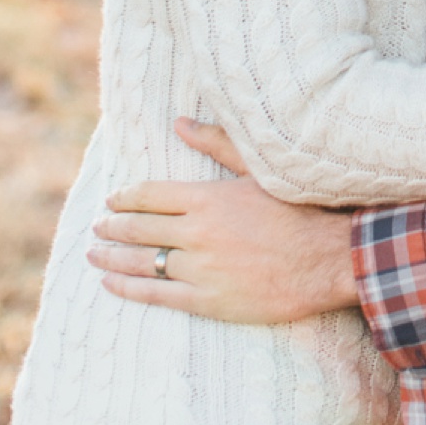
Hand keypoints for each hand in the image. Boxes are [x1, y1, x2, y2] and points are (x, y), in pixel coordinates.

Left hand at [90, 121, 359, 323]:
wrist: (331, 260)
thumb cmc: (302, 210)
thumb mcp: (261, 170)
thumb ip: (219, 144)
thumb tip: (180, 123)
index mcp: (209, 197)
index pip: (151, 194)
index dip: (126, 197)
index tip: (112, 200)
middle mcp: (198, 233)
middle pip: (140, 228)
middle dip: (112, 226)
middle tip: (97, 225)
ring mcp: (201, 269)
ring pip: (142, 262)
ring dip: (112, 256)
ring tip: (94, 252)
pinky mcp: (208, 301)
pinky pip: (156, 295)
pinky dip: (127, 288)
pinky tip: (111, 282)